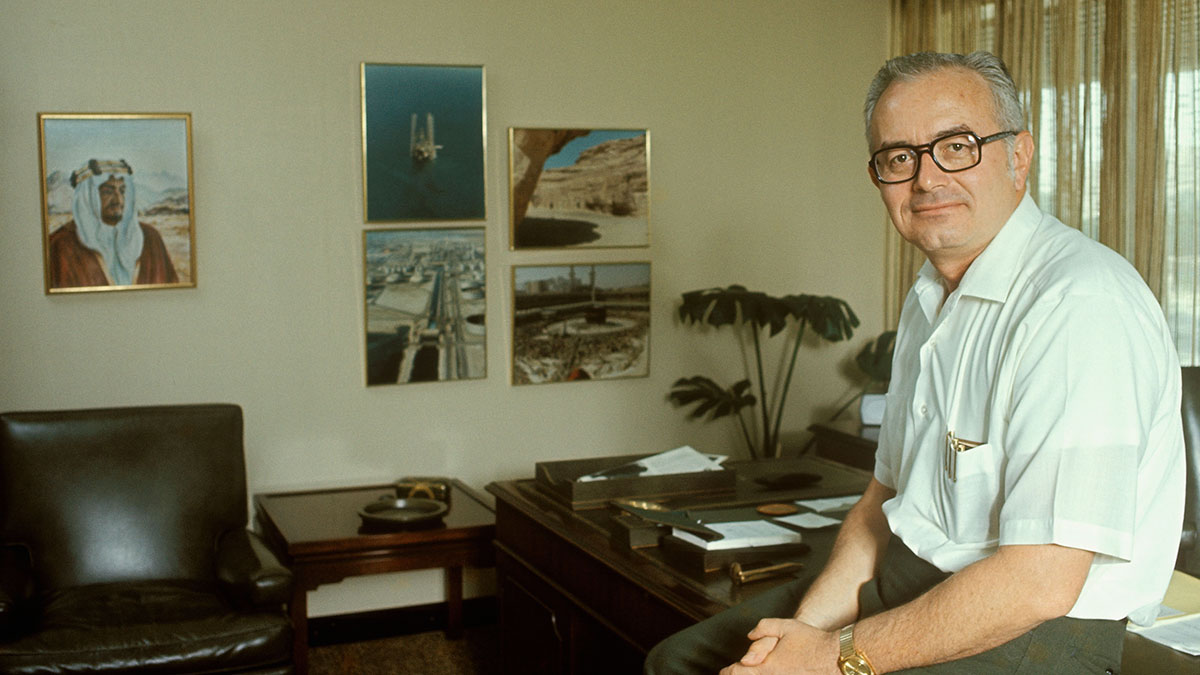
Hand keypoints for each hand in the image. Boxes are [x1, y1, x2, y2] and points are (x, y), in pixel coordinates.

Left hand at [719, 618, 839, 674]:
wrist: (837, 657)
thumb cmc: (812, 642)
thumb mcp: (785, 626)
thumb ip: (763, 628)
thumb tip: (750, 635)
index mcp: (766, 667)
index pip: (738, 673)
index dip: (728, 672)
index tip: (724, 671)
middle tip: (731, 674)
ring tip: (749, 672)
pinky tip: (772, 672)